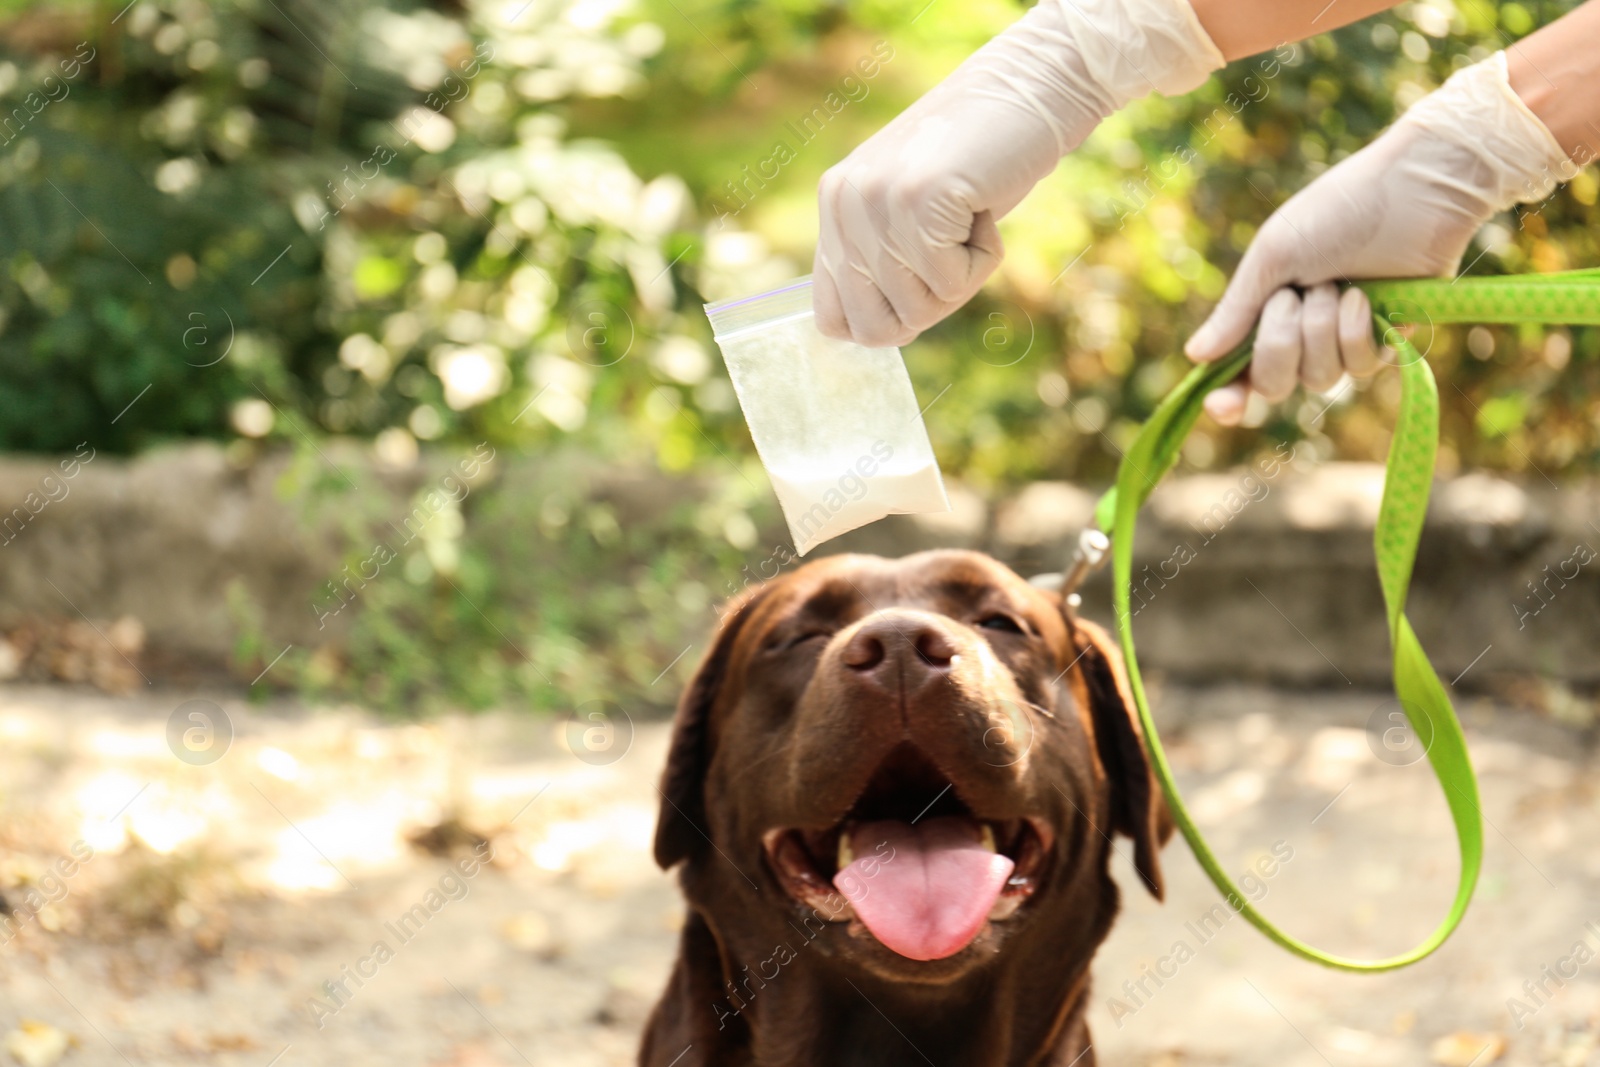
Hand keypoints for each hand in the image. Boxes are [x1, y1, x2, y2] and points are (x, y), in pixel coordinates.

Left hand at [814, 0, 1223, 347]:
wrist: (1030, 91)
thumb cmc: (980, 162)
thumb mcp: (909, 214)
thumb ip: (879, 261)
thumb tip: (868, 336)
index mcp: (834, 207)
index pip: (834, 320)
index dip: (888, 322)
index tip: (924, 282)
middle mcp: (844, 204)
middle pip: (877, 328)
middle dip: (929, 304)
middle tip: (953, 245)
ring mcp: (876, 202)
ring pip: (919, 309)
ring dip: (963, 275)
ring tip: (969, 213)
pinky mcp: (917, 202)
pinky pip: (951, 284)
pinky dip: (985, 258)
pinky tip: (984, 206)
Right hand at [1187, 52, 1572, 424]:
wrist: (1413, 190)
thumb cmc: (1337, 211)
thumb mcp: (1274, 256)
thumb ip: (1236, 310)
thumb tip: (1195, 355)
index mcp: (1266, 309)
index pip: (1241, 369)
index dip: (1230, 396)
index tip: (1222, 406)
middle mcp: (1301, 332)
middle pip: (1274, 383)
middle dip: (1280, 344)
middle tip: (1293, 297)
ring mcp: (1342, 339)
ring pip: (1319, 378)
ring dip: (1323, 330)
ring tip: (1339, 285)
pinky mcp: (1385, 341)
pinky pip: (1360, 368)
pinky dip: (1357, 331)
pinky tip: (1367, 297)